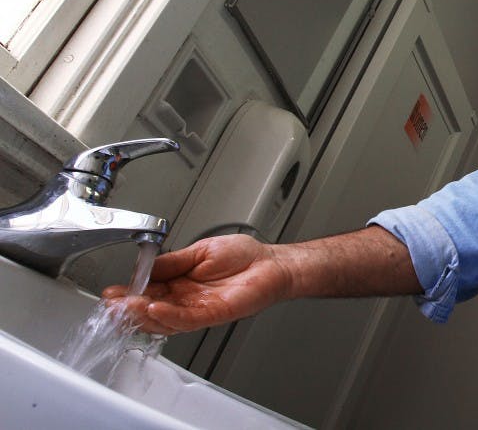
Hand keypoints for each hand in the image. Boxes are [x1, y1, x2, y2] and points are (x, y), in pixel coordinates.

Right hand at [102, 234, 290, 334]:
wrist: (272, 263)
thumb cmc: (244, 257)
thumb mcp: (200, 251)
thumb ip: (173, 261)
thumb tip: (146, 265)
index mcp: (181, 283)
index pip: (148, 293)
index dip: (129, 294)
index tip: (111, 293)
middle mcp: (187, 300)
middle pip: (152, 310)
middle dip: (129, 309)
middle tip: (112, 306)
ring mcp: (200, 309)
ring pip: (165, 319)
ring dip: (144, 314)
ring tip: (128, 307)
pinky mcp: (215, 314)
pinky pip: (188, 319)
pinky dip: (170, 316)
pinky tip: (155, 309)